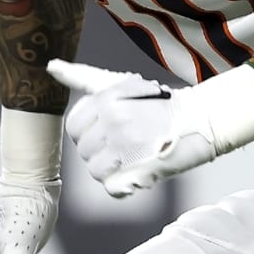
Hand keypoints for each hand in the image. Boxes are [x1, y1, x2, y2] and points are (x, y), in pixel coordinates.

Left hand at [47, 60, 221, 197]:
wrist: (201, 118)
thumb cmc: (158, 101)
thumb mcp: (119, 82)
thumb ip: (82, 77)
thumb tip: (52, 66)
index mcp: (106, 101)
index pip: (74, 127)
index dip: (88, 133)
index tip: (109, 130)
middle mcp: (114, 122)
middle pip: (85, 152)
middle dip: (101, 151)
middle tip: (127, 143)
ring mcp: (127, 148)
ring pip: (97, 171)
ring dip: (113, 168)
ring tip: (134, 156)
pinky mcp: (140, 171)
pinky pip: (113, 188)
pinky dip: (124, 185)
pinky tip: (138, 173)